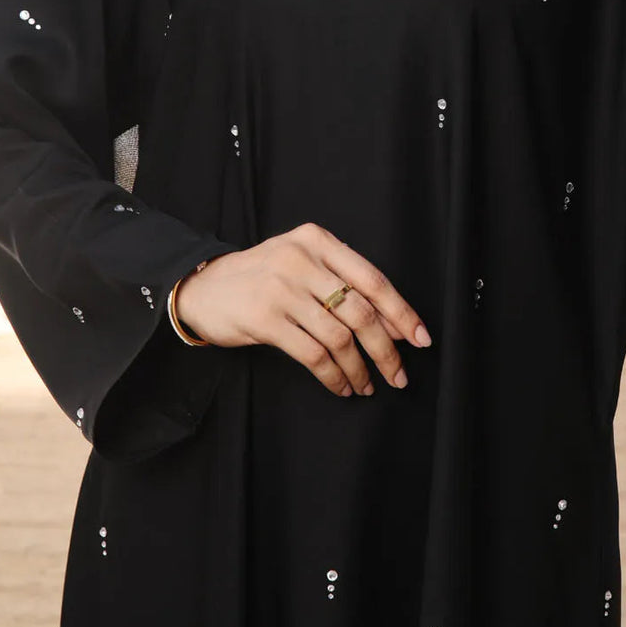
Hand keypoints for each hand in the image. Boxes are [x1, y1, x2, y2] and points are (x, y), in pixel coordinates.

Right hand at [174, 222, 431, 398]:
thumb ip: (342, 283)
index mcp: (318, 241)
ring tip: (367, 385)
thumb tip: (393, 325)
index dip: (401, 312)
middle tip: (399, 375)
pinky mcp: (265, 318)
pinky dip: (333, 376)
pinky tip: (341, 385)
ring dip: (360, 368)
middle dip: (386, 348)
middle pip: (361, 311)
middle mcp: (302, 260)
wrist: (203, 287)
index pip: (373, 278)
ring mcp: (282, 288)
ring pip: (339, 337)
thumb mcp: (302, 263)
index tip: (421, 339)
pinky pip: (313, 354)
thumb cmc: (262, 277)